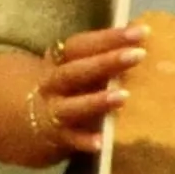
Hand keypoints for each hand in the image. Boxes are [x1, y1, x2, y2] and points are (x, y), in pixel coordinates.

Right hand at [0, 24, 144, 166]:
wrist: (30, 120)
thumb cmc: (71, 87)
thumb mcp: (80, 68)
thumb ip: (106, 58)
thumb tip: (143, 39)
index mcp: (59, 62)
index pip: (81, 45)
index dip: (108, 37)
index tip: (140, 31)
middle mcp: (53, 84)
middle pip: (76, 71)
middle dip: (106, 62)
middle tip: (138, 54)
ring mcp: (54, 110)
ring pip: (72, 105)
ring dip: (97, 101)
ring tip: (124, 96)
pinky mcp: (58, 136)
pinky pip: (71, 139)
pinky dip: (85, 140)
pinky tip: (102, 142)